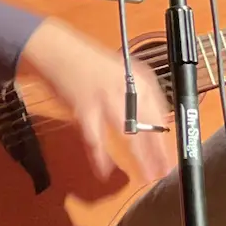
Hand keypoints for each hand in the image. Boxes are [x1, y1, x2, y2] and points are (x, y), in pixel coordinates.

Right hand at [17, 18, 174, 181]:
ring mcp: (107, 99)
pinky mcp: (84, 108)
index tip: (170, 155)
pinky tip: (104, 171)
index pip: (161, 113)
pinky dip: (100, 157)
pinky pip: (96, 139)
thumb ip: (136, 96)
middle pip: (149, 126)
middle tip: (162, 170)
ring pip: (130, 134)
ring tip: (145, 175)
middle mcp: (127, 88)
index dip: (166, 137)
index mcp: (139, 79)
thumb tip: (152, 123)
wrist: (56, 49)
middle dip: (157, 152)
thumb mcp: (120, 74)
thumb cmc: (86, 63)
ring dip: (139, 157)